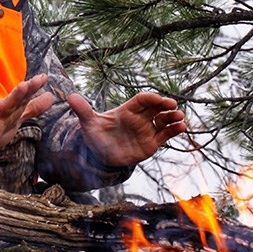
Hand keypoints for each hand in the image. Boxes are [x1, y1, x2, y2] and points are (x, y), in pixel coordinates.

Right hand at [0, 74, 54, 161]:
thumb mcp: (18, 118)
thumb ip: (33, 108)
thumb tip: (51, 97)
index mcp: (14, 109)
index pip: (26, 97)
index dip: (35, 88)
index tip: (45, 77)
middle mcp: (6, 111)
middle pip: (19, 99)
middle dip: (29, 89)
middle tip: (39, 79)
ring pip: (7, 106)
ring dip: (15, 96)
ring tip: (23, 86)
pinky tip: (0, 104)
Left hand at [67, 92, 184, 167]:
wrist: (101, 155)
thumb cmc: (96, 135)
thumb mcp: (88, 123)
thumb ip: (83, 110)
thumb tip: (70, 96)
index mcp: (127, 110)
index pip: (142, 100)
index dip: (150, 98)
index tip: (158, 98)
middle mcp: (140, 118)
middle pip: (156, 107)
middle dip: (166, 105)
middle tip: (173, 105)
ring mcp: (147, 129)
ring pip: (163, 120)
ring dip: (173, 117)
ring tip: (180, 117)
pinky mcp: (151, 143)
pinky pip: (165, 135)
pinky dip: (174, 131)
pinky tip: (182, 128)